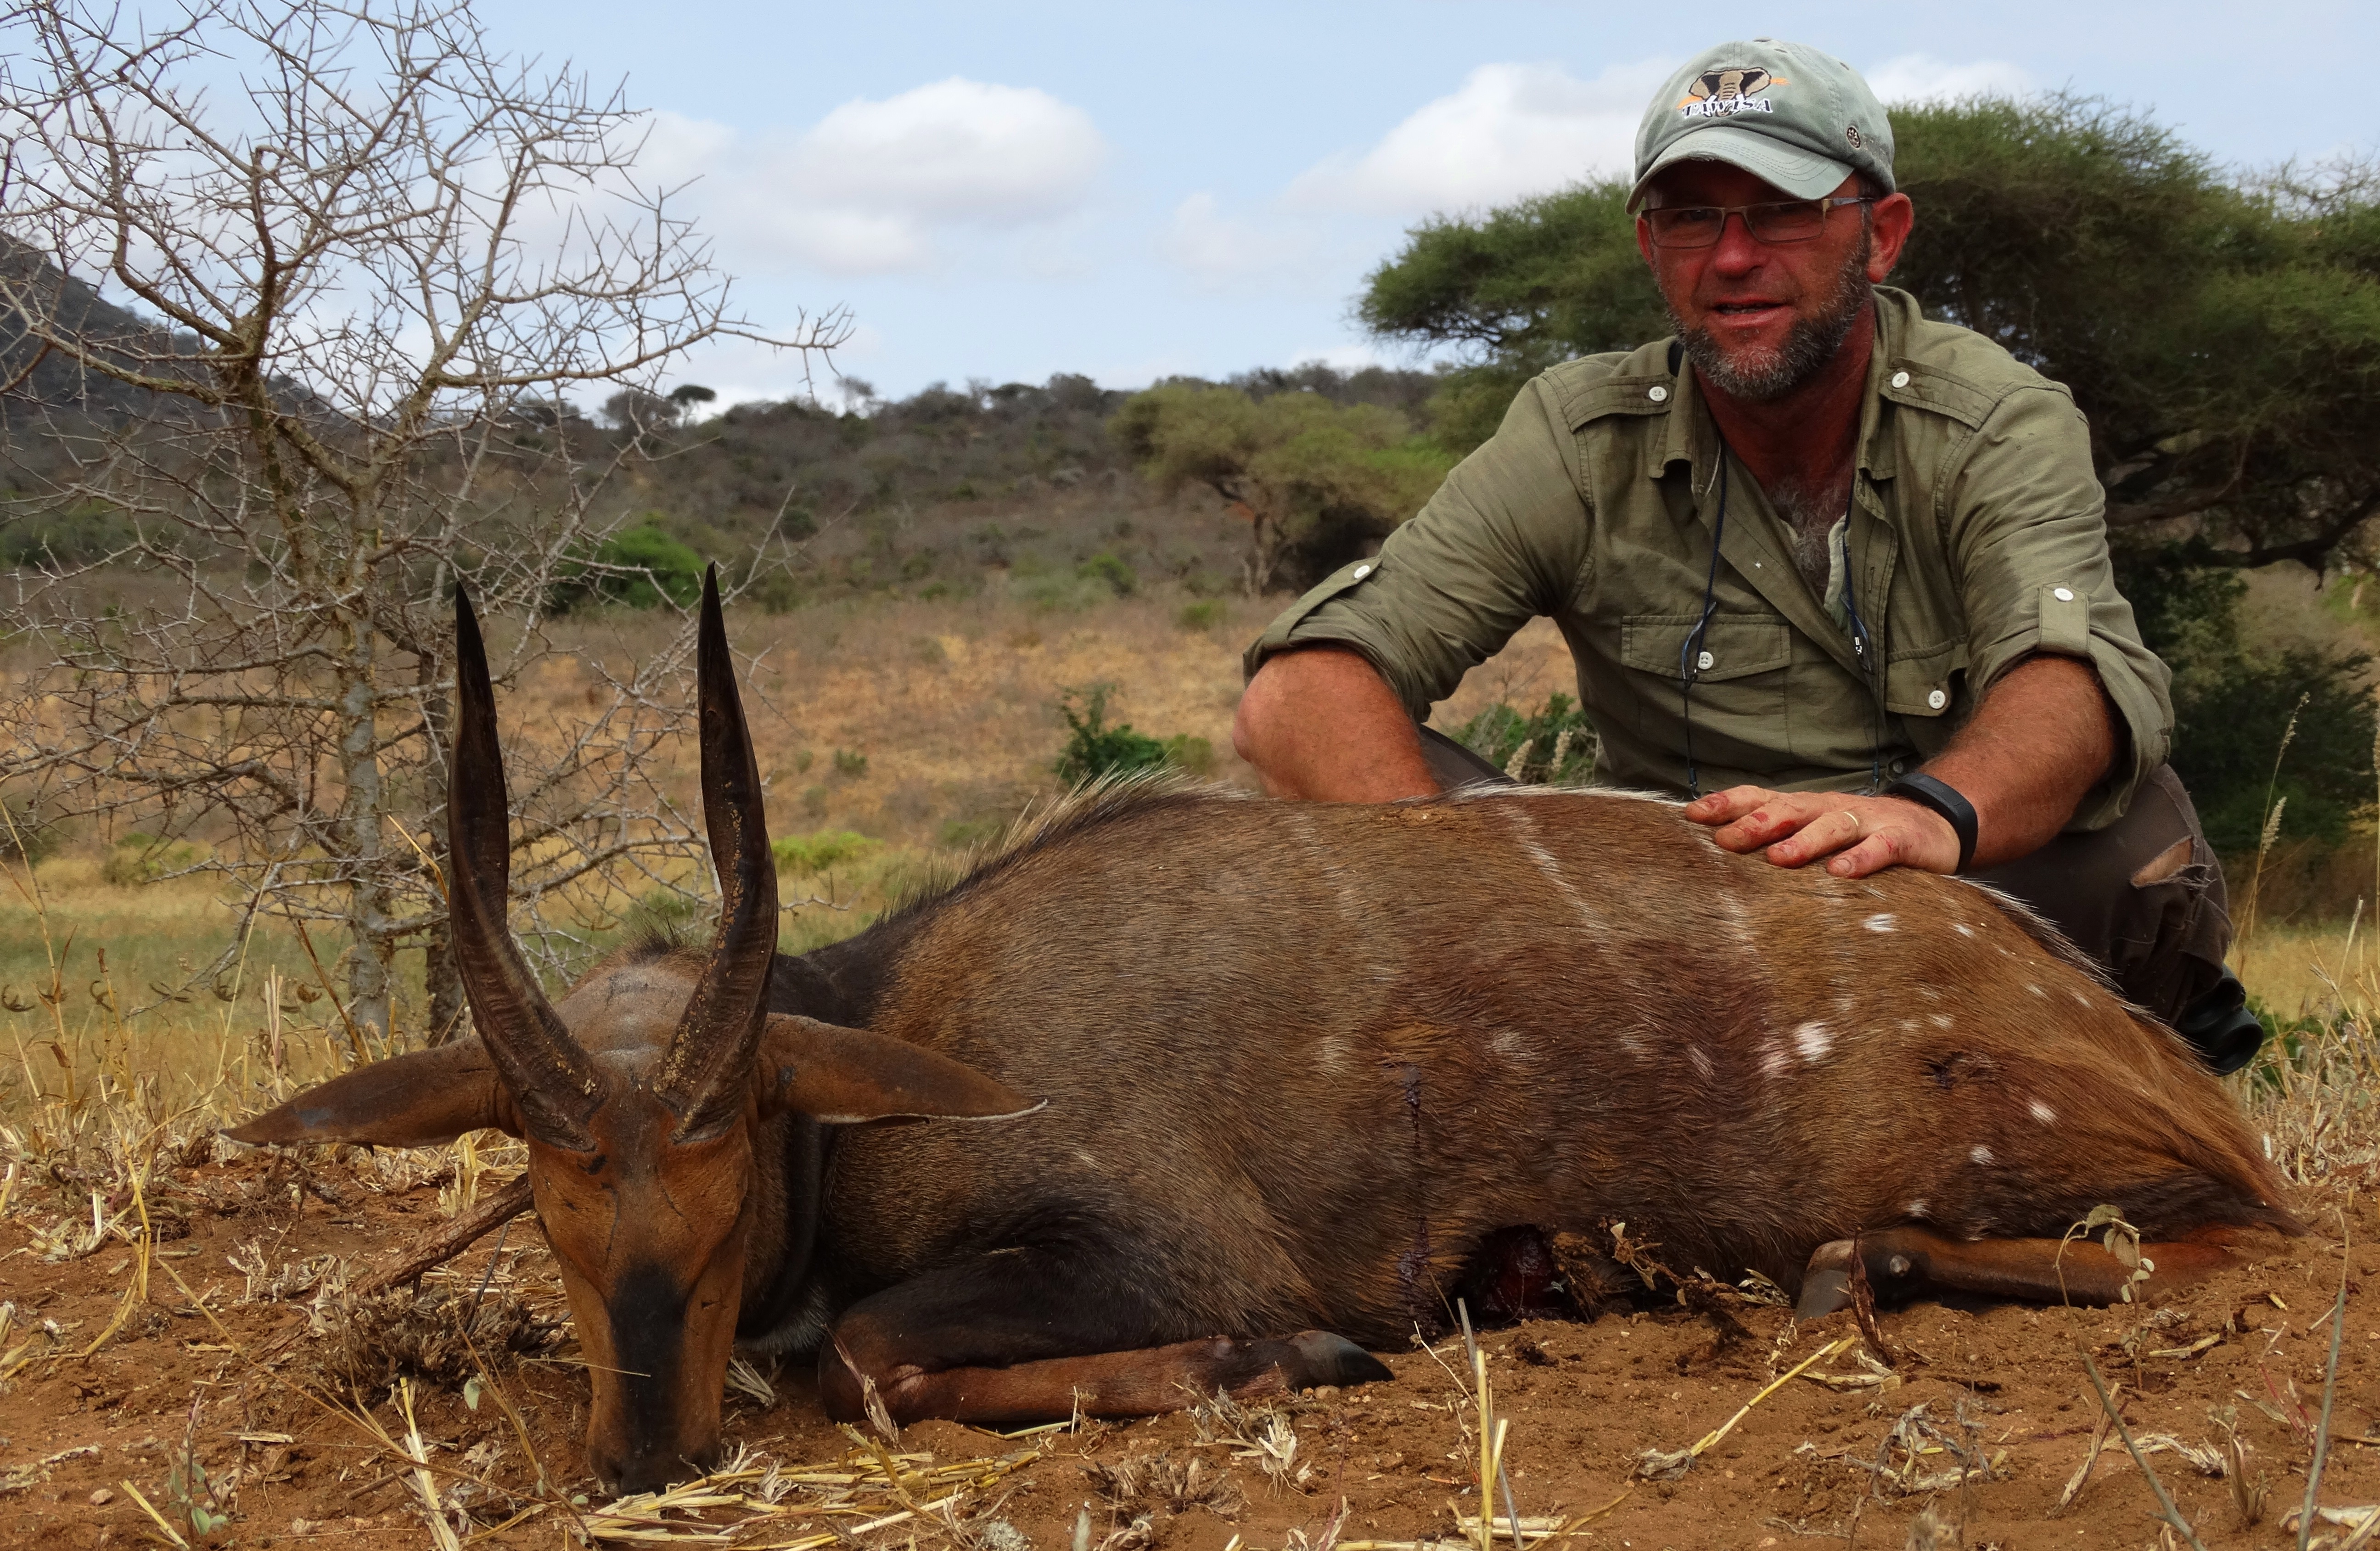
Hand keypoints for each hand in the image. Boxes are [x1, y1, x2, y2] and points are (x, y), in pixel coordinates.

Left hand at [1683, 785, 1961, 877]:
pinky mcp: (1901, 839)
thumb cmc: (1863, 836)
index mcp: (1807, 808)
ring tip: (1779, 858)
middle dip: (1756, 822)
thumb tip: (1721, 853)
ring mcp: (1867, 822)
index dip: (1727, 804)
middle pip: (1790, 809)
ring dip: (1804, 841)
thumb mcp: (1818, 834)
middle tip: (1726, 840)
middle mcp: (1831, 809)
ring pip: (1832, 826)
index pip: (1761, 797)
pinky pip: (1880, 849)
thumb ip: (1780, 841)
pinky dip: (1861, 859)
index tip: (1690, 815)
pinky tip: (1841, 874)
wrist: (1936, 826)